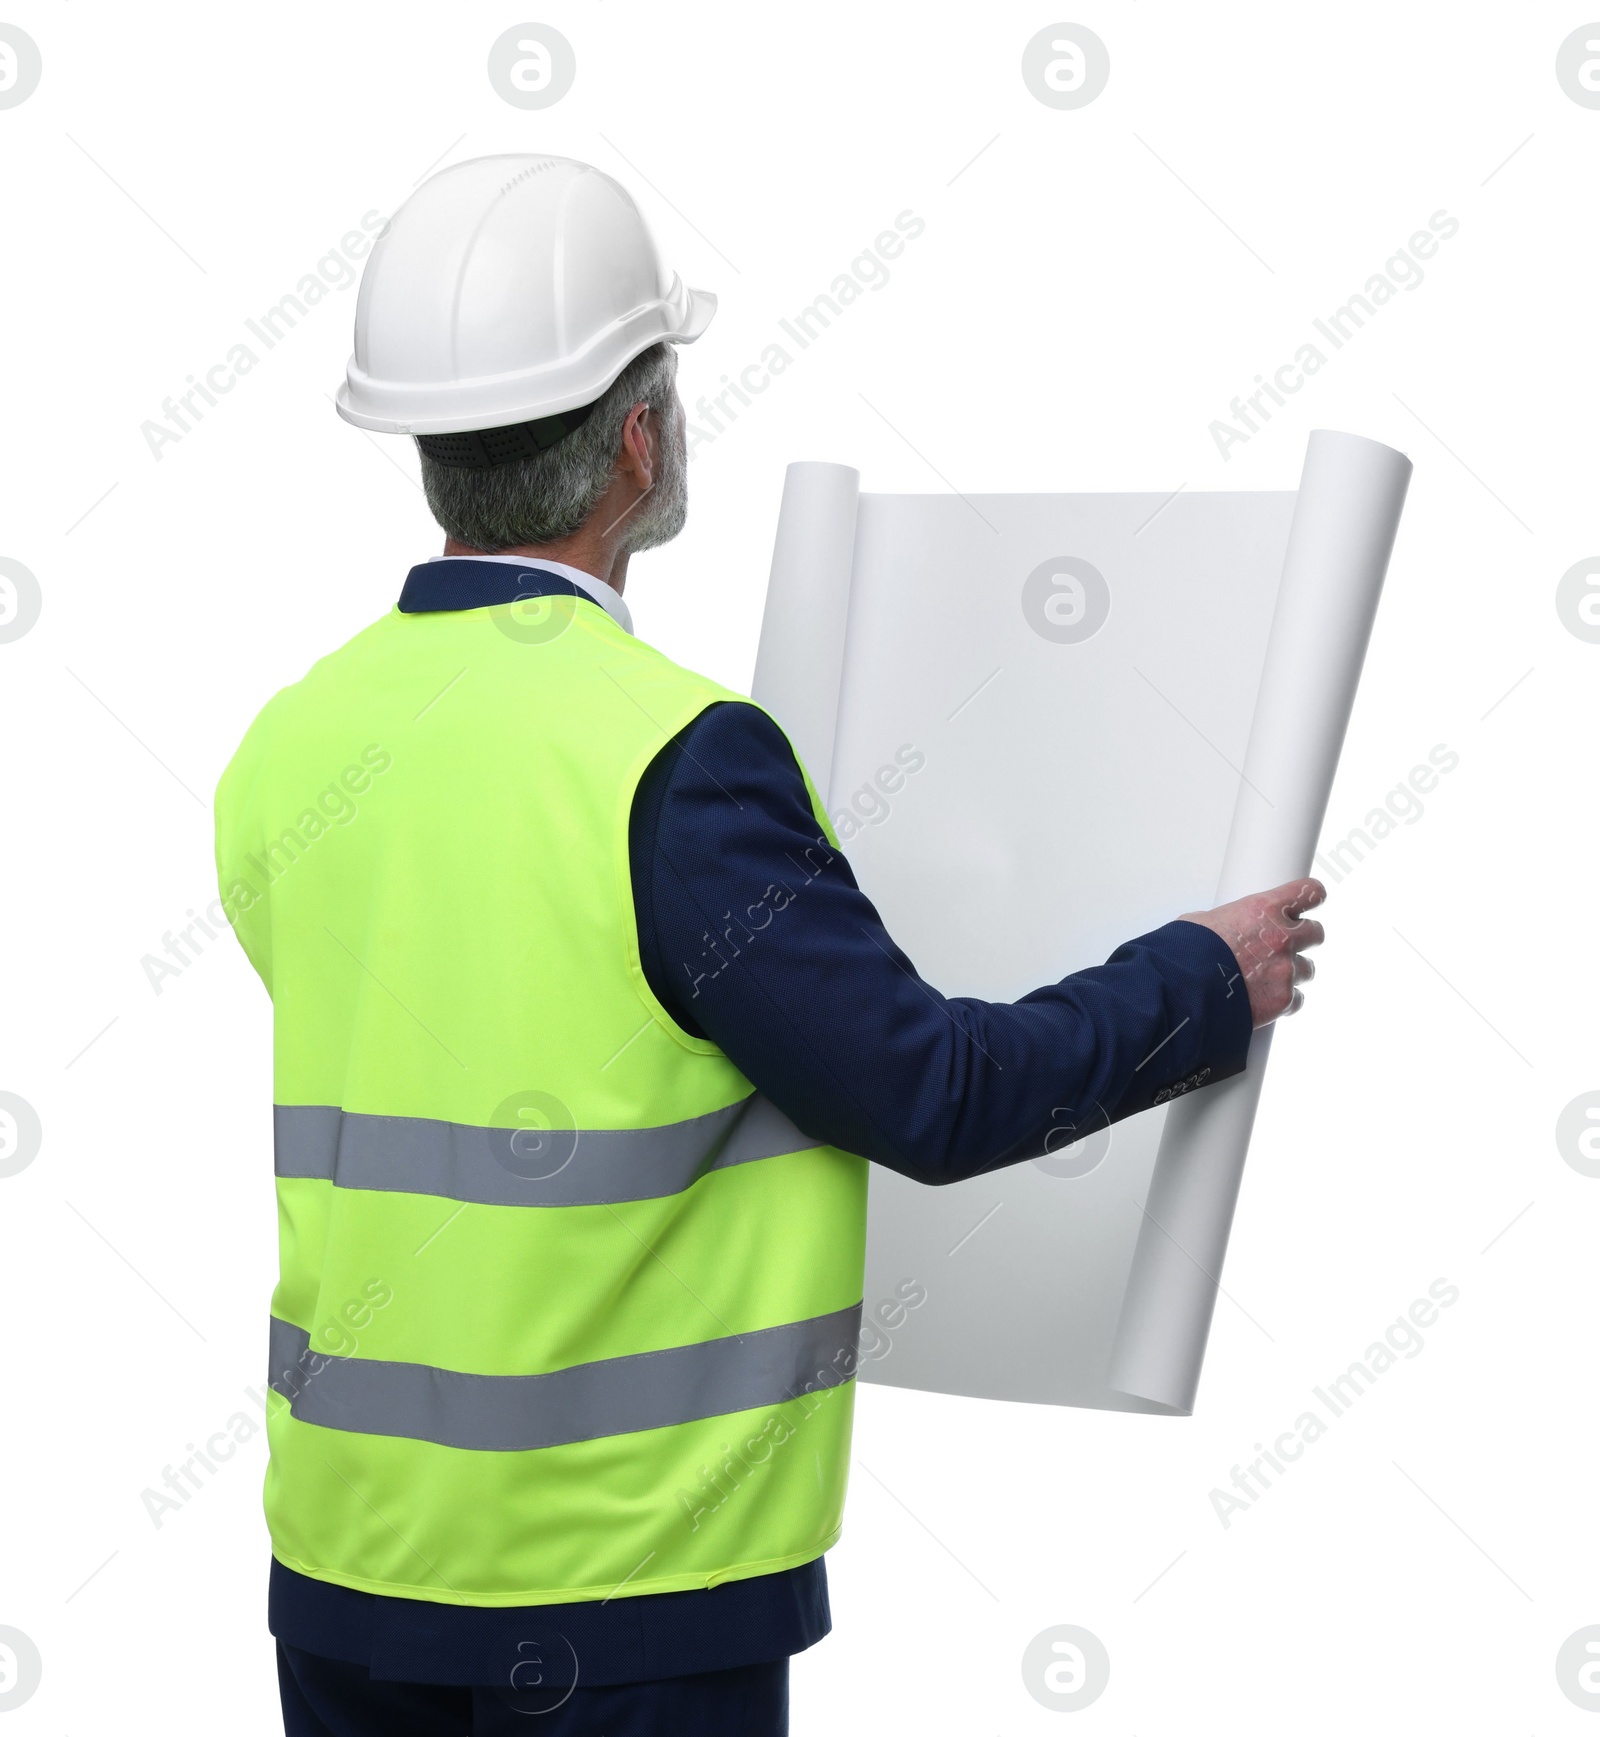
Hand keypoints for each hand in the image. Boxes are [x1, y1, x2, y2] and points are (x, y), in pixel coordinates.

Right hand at [1181, 878, 1326, 1028]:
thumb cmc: (1184, 954)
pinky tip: (1263, 1000)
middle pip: (1316, 932)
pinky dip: (1284, 1001)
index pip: (1308, 892)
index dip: (1312, 897)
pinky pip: (1296, 1000)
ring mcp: (1285, 970)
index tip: (1311, 901)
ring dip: (1291, 972)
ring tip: (1265, 978)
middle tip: (1285, 945)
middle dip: (1303, 939)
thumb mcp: (1201, 922)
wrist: (1182, 990)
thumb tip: (1219, 927)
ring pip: (1307, 969)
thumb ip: (1225, 921)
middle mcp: (1282, 937)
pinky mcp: (1283, 1000)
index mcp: (1263, 909)